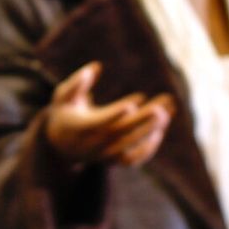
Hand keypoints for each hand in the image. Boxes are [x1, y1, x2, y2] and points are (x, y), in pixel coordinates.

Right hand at [43, 61, 175, 168]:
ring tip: (167, 112)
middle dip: (141, 121)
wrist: (62, 145)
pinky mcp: (113, 161)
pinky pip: (133, 160)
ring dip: (149, 132)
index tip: (134, 102)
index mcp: (79, 127)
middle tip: (160, 109)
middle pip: (120, 134)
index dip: (116, 113)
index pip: (99, 122)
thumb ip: (76, 83)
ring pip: (129, 147)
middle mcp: (92, 144)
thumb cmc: (66, 113)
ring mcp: (103, 155)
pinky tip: (161, 129)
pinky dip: (148, 148)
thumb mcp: (63, 97)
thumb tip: (94, 67)